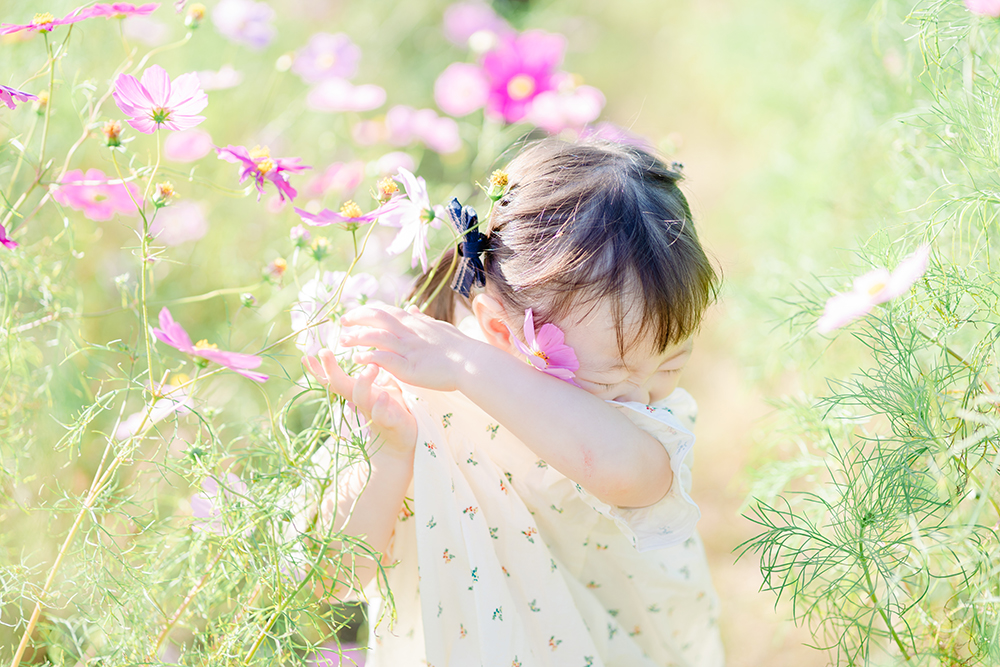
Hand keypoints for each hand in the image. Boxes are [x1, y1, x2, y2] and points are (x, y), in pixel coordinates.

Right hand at [303, 348, 416, 458]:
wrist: (401, 441)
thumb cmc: (389, 409)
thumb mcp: (377, 388)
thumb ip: (367, 375)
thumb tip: (361, 355)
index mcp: (357, 392)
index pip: (333, 379)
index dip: (319, 369)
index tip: (305, 356)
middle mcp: (360, 402)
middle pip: (340, 385)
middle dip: (330, 370)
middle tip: (324, 351)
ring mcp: (373, 412)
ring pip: (361, 398)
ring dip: (363, 382)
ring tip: (371, 367)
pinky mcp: (389, 422)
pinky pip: (382, 415)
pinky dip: (381, 406)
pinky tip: (384, 395)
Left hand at [339, 305, 483, 391]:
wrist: (472, 362)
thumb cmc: (459, 347)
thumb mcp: (438, 327)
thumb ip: (422, 320)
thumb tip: (413, 309)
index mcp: (414, 322)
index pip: (385, 310)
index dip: (367, 311)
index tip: (353, 314)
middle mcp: (408, 331)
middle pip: (376, 318)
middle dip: (356, 318)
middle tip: (342, 323)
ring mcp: (408, 348)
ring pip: (376, 336)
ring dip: (357, 338)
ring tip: (344, 342)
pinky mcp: (408, 367)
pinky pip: (384, 358)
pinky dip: (368, 357)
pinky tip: (357, 360)